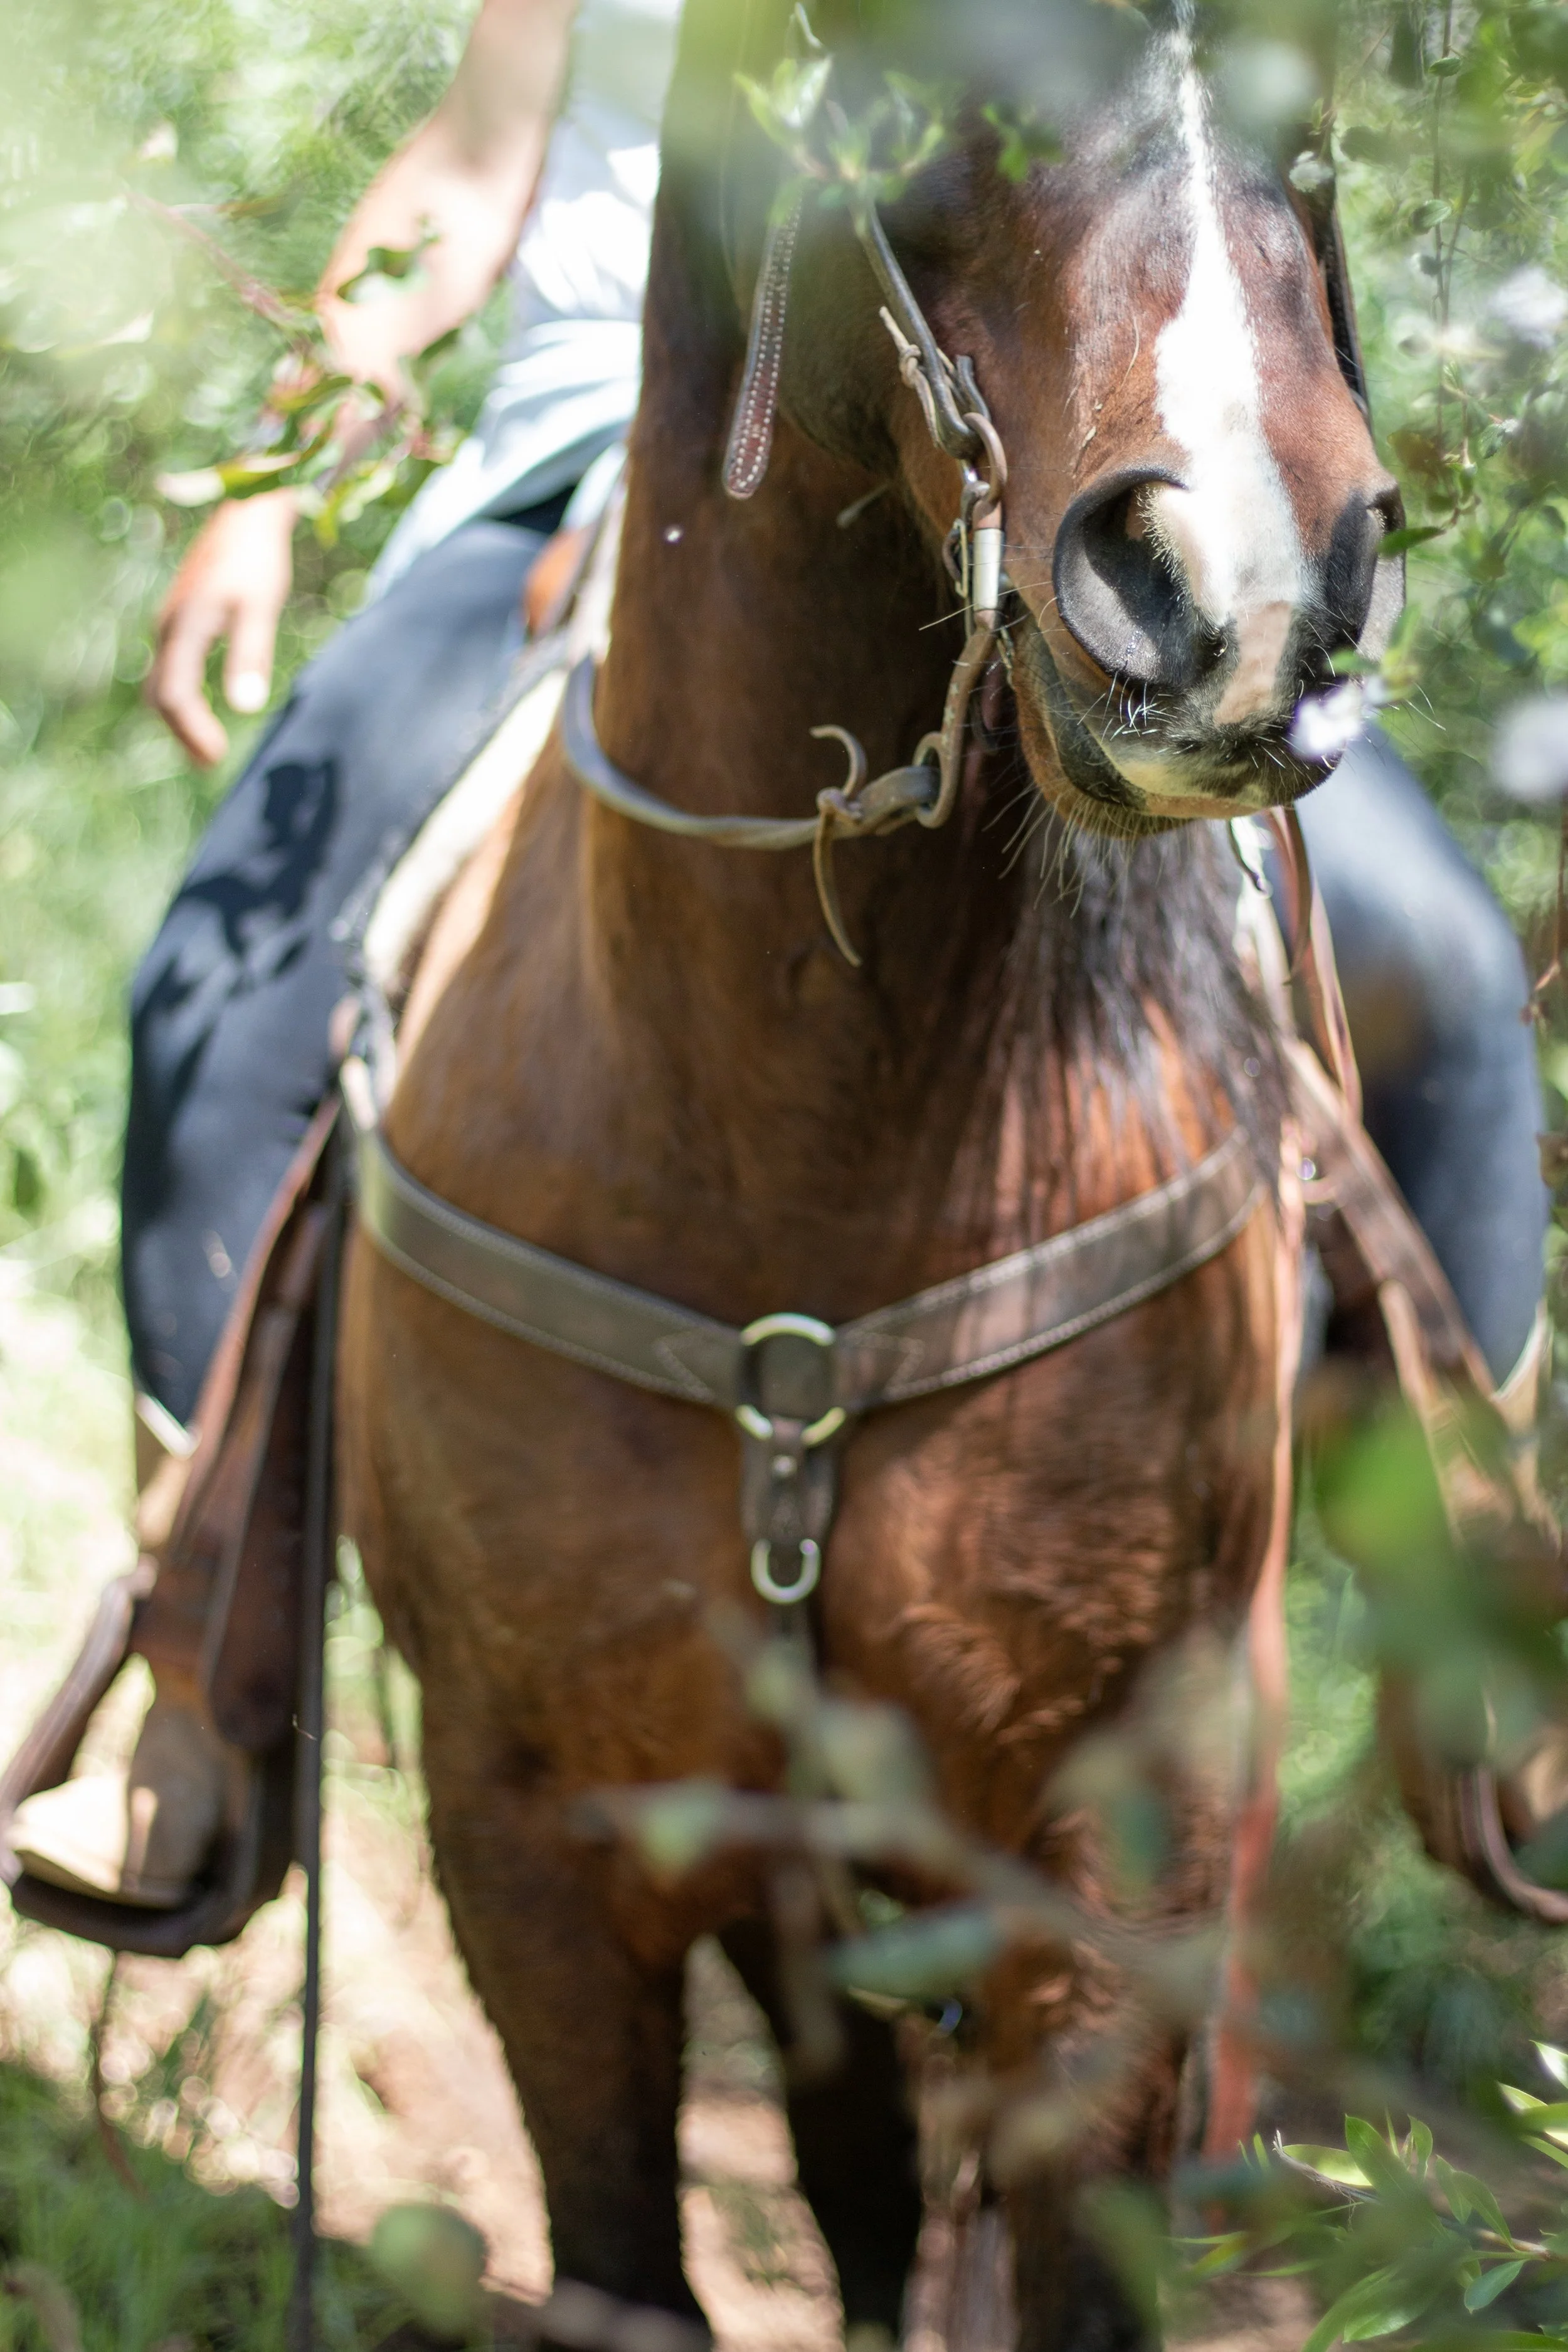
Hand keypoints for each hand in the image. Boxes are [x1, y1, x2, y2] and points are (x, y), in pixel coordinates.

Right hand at [147, 490, 296, 764]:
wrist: (247, 513)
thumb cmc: (257, 557)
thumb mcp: (260, 606)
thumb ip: (251, 654)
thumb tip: (246, 707)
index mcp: (184, 626)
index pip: (174, 693)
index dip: (192, 730)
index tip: (216, 758)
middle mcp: (169, 626)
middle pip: (160, 693)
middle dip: (182, 731)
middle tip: (209, 762)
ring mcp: (171, 622)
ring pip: (161, 681)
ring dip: (180, 717)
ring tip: (206, 747)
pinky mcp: (181, 617)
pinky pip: (171, 667)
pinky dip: (182, 695)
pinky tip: (203, 708)